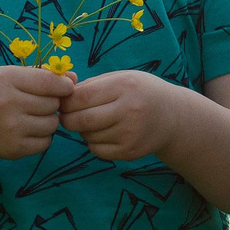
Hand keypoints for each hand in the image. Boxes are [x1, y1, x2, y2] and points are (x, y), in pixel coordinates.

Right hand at [0, 65, 74, 160]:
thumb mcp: (10, 76)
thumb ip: (43, 75)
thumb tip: (75, 79)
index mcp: (6, 79)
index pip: (51, 82)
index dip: (64, 85)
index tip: (63, 87)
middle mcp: (6, 104)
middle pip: (54, 104)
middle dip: (52, 103)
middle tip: (36, 103)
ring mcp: (10, 128)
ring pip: (53, 124)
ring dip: (48, 120)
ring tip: (31, 116)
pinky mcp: (14, 149)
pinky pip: (46, 142)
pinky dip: (42, 137)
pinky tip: (27, 131)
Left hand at [60, 69, 191, 162]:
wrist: (173, 116)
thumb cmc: (139, 92)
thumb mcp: (121, 78)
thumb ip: (90, 85)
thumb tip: (57, 94)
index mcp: (125, 86)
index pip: (80, 97)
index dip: (66, 101)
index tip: (64, 102)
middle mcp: (130, 110)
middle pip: (80, 120)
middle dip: (68, 118)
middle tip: (70, 115)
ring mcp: (131, 133)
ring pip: (87, 136)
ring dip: (84, 130)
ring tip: (97, 121)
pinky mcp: (130, 151)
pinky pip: (96, 150)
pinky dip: (94, 143)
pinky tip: (107, 133)